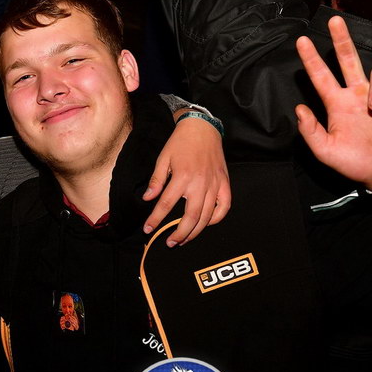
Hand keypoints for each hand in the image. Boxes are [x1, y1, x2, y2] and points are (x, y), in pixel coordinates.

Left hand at [143, 115, 230, 244]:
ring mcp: (215, 185)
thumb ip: (156, 180)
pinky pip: (224, 206)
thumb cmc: (180, 143)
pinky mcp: (224, 183)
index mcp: (182, 178)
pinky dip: (217, 218)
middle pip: (190, 218)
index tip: (148, 230)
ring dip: (195, 231)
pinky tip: (207, 223)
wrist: (202, 128)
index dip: (156, 220)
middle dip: (179, 234)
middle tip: (170, 243)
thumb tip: (148, 199)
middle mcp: (200, 184)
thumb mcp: (163, 159)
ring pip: (207, 217)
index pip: (166, 205)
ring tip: (184, 239)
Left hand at [295, 16, 371, 188]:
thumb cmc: (354, 164)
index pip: (321, 77)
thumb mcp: (326, 151)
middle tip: (333, 20)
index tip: (300, 41)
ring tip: (371, 113)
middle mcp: (356, 96)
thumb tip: (300, 108)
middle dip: (340, 39)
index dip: (311, 59)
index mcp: (338, 105)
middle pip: (347, 60)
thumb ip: (310, 131)